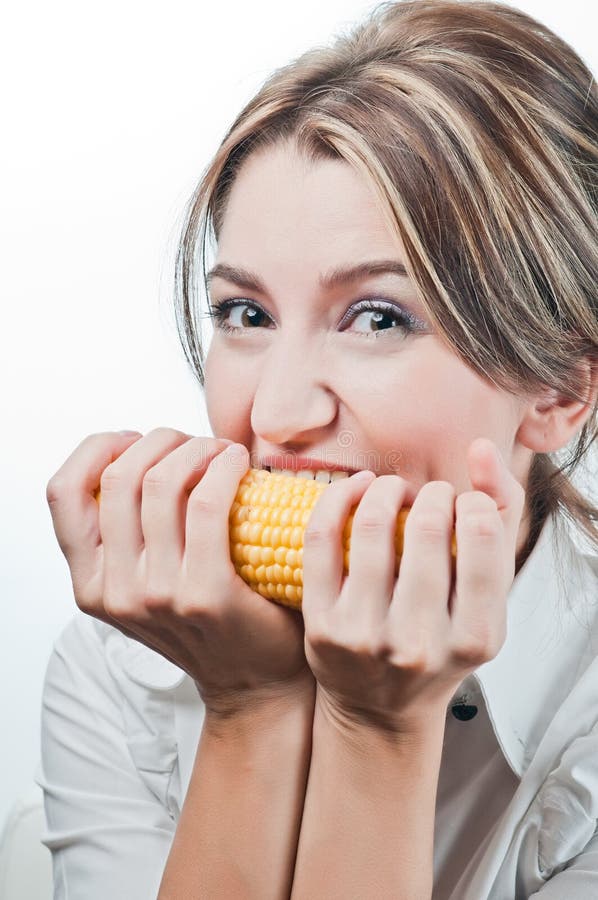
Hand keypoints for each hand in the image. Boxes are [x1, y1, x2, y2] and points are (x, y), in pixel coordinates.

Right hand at [46, 428, 314, 718]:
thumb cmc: (208, 622)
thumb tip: (137, 454)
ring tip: (222, 452)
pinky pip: (207, 503)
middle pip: (119, 476)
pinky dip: (225, 468)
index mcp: (92, 584)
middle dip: (160, 440)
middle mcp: (115, 592)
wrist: (255, 682)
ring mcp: (157, 596)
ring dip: (197, 448)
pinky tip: (240, 464)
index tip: (136, 439)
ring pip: (161, 482)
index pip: (64, 492)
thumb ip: (128, 536)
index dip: (97, 449)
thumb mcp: (146, 584)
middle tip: (194, 443)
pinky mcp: (205, 594)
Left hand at [300, 437, 525, 736]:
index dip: (473, 502)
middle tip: (428, 495)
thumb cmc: (442, 641)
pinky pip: (323, 536)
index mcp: (476, 638)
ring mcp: (366, 636)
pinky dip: (339, 496)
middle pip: (427, 526)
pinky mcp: (321, 625)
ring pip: (372, 524)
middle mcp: (421, 642)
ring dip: (385, 487)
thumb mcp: (486, 598)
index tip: (463, 505)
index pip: (483, 534)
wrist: (381, 708)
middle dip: (430, 493)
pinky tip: (355, 487)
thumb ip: (499, 519)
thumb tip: (483, 449)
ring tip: (393, 488)